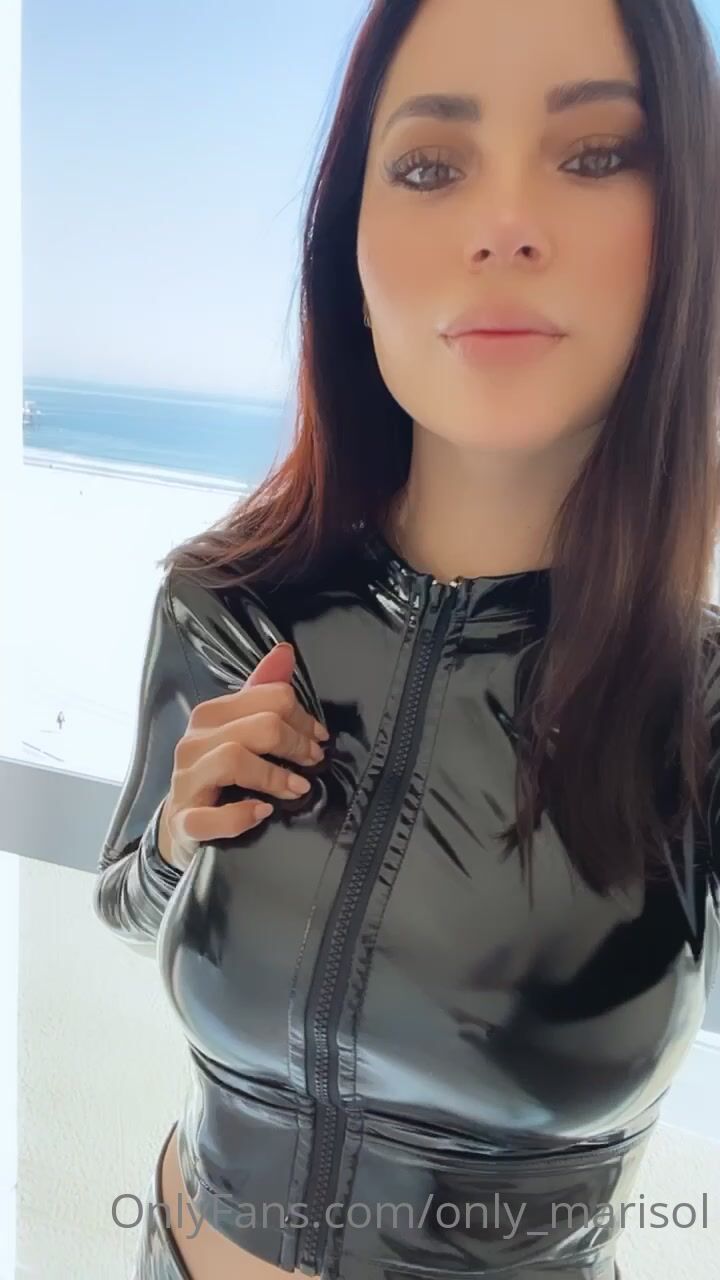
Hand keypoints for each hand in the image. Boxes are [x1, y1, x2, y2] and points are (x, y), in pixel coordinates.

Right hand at [156, 643, 328, 868]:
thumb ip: (262, 693)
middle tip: (313, 761)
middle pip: (257, 726)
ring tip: (297, 788)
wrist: (182, 824)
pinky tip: (261, 812)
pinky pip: (209, 817)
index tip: (318, 738)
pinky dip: (239, 815)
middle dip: (295, 743)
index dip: (302, 718)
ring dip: (274, 776)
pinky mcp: (184, 820)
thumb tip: (284, 652)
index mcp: (211, 716)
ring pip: (233, 760)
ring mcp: (186, 781)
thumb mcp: (238, 730)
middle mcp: (195, 742)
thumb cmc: (216, 774)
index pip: (268, 698)